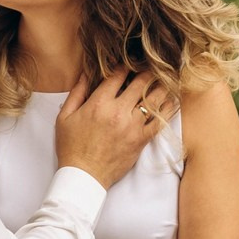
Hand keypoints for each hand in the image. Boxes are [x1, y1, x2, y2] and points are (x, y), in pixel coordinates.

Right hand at [53, 71, 175, 187]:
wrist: (84, 176)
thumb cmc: (72, 147)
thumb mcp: (65, 117)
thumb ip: (77, 92)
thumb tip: (86, 73)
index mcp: (99, 104)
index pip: (118, 76)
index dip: (126, 65)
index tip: (130, 62)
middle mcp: (118, 112)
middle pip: (140, 83)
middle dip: (148, 71)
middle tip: (153, 65)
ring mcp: (132, 126)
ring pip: (154, 99)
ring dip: (161, 86)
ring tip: (167, 77)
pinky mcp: (141, 140)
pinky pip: (160, 121)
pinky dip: (168, 109)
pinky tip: (172, 100)